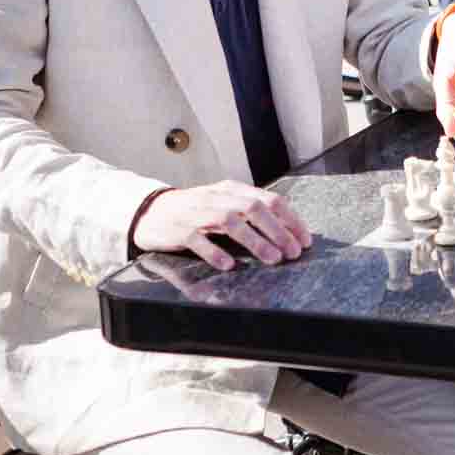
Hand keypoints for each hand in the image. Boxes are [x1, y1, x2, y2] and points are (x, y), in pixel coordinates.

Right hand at [132, 180, 311, 270]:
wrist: (149, 212)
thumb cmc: (194, 211)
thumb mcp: (223, 203)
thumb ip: (250, 211)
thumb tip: (287, 226)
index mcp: (232, 190)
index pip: (269, 199)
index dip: (290, 220)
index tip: (305, 240)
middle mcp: (217, 198)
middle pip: (254, 208)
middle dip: (279, 231)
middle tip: (293, 253)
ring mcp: (196, 213)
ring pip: (230, 221)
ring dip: (256, 241)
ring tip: (273, 259)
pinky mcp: (178, 230)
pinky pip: (198, 239)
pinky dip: (214, 252)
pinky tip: (229, 265)